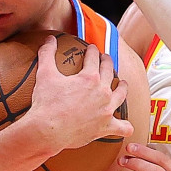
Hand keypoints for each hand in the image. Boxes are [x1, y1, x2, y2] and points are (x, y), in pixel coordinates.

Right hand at [30, 36, 133, 153]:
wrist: (47, 131)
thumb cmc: (46, 104)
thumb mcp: (45, 74)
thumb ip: (47, 54)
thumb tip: (49, 39)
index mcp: (90, 78)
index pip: (94, 58)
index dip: (92, 51)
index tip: (92, 48)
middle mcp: (102, 92)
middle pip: (109, 72)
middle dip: (107, 62)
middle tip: (104, 59)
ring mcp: (106, 110)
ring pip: (121, 94)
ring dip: (122, 87)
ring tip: (122, 84)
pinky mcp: (106, 127)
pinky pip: (123, 127)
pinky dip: (125, 127)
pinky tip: (125, 125)